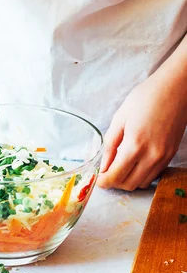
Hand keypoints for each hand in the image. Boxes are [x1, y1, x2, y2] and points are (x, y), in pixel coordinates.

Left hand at [97, 73, 186, 190]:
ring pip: (141, 183)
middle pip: (128, 184)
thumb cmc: (146, 97)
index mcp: (135, 145)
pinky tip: (134, 163)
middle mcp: (152, 156)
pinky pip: (153, 175)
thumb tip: (103, 166)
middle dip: (114, 183)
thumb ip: (109, 145)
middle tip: (106, 173)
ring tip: (119, 168)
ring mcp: (164, 157)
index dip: (103, 182)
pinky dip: (141, 175)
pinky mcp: (171, 155)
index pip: (115, 176)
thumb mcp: (119, 118)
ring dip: (128, 180)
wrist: (176, 88)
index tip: (97, 179)